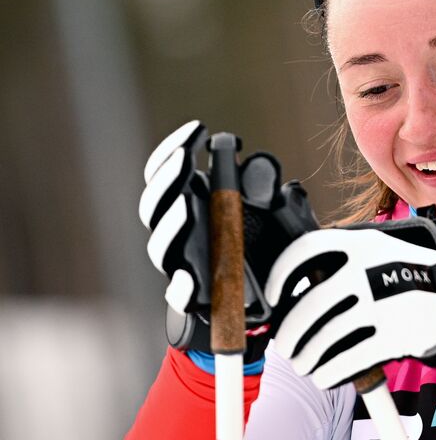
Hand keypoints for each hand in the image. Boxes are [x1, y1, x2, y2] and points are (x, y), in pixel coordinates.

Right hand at [140, 120, 318, 357]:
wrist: (264, 308)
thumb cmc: (265, 253)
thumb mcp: (275, 217)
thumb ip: (268, 192)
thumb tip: (262, 167)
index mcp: (193, 209)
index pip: (166, 176)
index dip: (172, 152)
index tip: (195, 130)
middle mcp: (180, 237)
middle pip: (156, 207)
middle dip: (168, 181)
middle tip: (185, 159)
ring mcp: (183, 268)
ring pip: (162, 248)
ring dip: (172, 226)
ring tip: (188, 205)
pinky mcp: (194, 302)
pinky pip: (180, 296)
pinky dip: (182, 286)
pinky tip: (188, 278)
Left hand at [266, 218, 435, 388]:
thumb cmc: (402, 275)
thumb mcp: (377, 251)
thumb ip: (339, 261)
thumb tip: (287, 293)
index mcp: (361, 244)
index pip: (306, 251)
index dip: (279, 276)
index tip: (272, 298)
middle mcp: (370, 270)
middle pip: (308, 306)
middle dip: (289, 334)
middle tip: (286, 345)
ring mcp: (384, 303)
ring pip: (324, 338)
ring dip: (306, 358)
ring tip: (304, 363)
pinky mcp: (396, 335)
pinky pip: (348, 360)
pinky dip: (329, 373)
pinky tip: (325, 375)